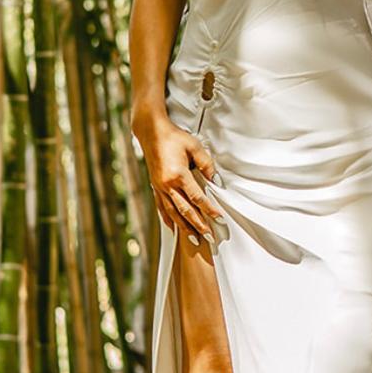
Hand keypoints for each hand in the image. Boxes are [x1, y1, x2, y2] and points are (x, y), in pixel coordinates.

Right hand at [133, 109, 222, 245]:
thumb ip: (207, 165)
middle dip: (198, 225)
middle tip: (208, 237)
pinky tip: (173, 227)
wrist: (152, 132)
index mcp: (178, 175)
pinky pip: (161, 207)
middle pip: (185, 210)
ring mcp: (159, 187)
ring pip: (173, 212)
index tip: (219, 218)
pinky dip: (168, 218)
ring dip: (184, 227)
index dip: (209, 209)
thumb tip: (217, 181)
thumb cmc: (175, 137)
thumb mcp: (195, 147)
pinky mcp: (155, 186)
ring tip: (193, 239)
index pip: (197, 197)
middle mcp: (167, 185)